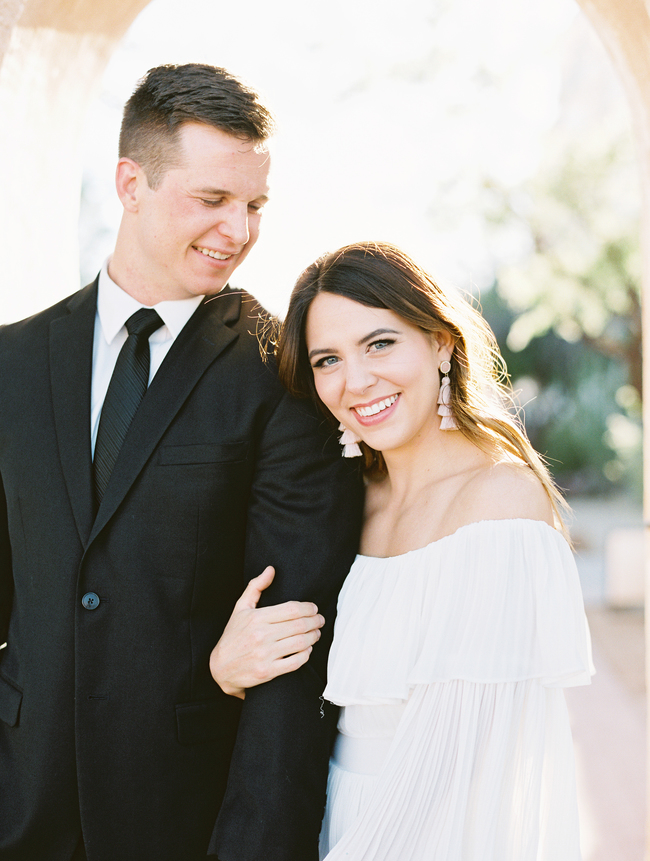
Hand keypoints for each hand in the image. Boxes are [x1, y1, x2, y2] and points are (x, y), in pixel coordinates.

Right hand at [209, 566, 324, 698]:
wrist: (219, 668)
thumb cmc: (232, 636)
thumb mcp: (240, 608)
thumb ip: (256, 587)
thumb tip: (271, 569)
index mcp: (257, 618)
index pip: (292, 609)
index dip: (308, 608)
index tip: (314, 608)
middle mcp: (261, 635)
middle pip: (299, 625)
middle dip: (315, 621)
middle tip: (320, 620)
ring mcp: (265, 654)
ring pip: (300, 643)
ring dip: (314, 636)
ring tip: (317, 633)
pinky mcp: (267, 672)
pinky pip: (296, 662)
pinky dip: (306, 654)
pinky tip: (307, 649)